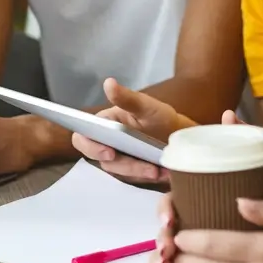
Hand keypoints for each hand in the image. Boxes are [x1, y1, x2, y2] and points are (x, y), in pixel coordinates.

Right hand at [71, 77, 195, 183]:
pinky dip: (147, 177)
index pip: (83, 137)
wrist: (179, 136)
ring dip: (138, 172)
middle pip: (101, 160)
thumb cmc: (160, 117)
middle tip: (144, 166)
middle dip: (123, 165)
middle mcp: (106, 142)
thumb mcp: (147, 106)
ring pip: (119, 171)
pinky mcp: (131, 173)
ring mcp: (118, 159)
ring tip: (158, 169)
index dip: (90, 146)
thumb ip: (127, 98)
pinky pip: (133, 179)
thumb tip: (108, 83)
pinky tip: (162, 173)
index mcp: (104, 124)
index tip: (109, 152)